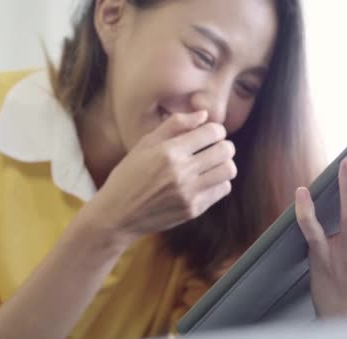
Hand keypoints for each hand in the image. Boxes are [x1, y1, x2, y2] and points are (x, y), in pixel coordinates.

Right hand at [79, 111, 236, 244]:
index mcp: (169, 152)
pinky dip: (219, 182)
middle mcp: (181, 172)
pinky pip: (222, 190)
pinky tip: (206, 181)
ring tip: (212, 164)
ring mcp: (189, 193)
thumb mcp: (144, 144)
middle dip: (223, 145)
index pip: (212, 132)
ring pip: (228, 171)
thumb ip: (174, 125)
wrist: (117, 215)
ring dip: (224, 164)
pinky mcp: (193, 210)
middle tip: (214, 148)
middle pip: (226, 150)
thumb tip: (203, 114)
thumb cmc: (128, 175)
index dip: (216, 129)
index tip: (210, 133)